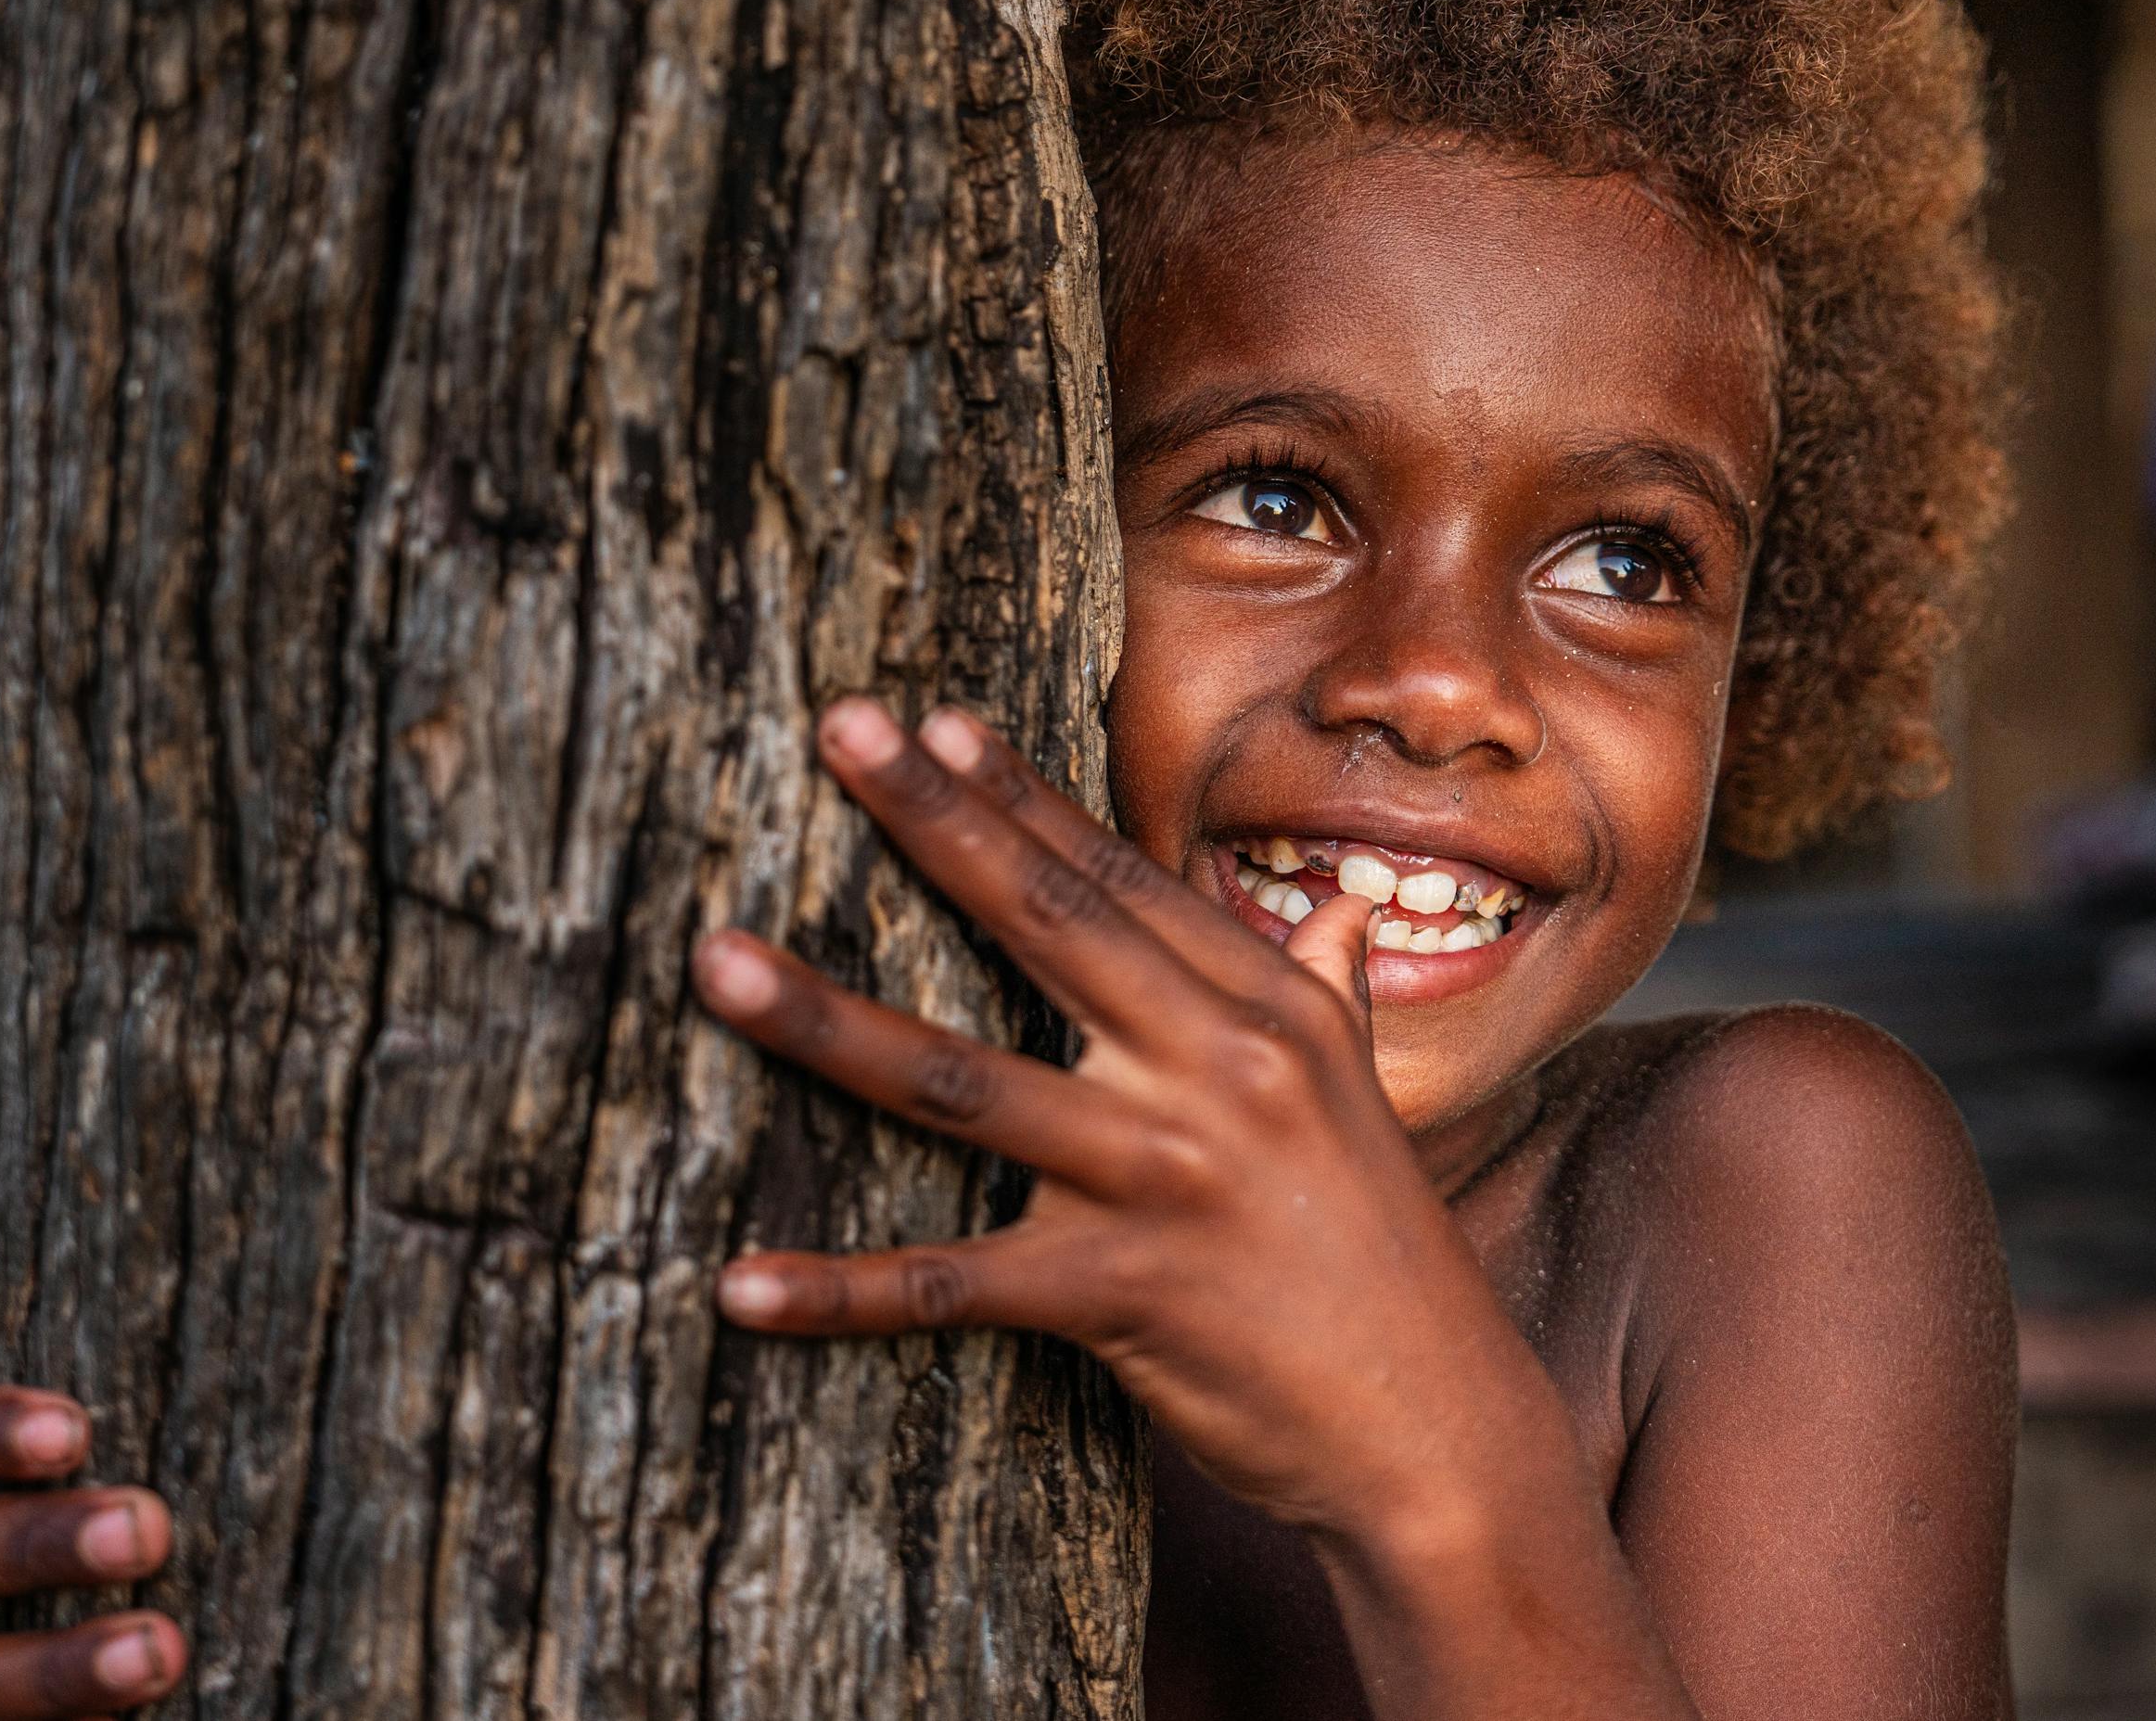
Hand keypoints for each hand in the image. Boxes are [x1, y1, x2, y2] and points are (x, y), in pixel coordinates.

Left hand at [696, 700, 1563, 1543]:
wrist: (1441, 1433)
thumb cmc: (1384, 1266)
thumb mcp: (1369, 1106)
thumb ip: (1336, 997)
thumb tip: (1351, 910)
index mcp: (1272, 1013)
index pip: (1120, 882)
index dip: (1021, 797)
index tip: (931, 722)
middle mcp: (1223, 1069)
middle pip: (1046, 923)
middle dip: (933, 820)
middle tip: (834, 727)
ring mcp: (1168, 1177)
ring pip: (963, 1083)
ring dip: (825, 1023)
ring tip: (714, 961)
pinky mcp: (1125, 1292)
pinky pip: (952, 1284)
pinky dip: (840, 1293)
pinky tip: (738, 1286)